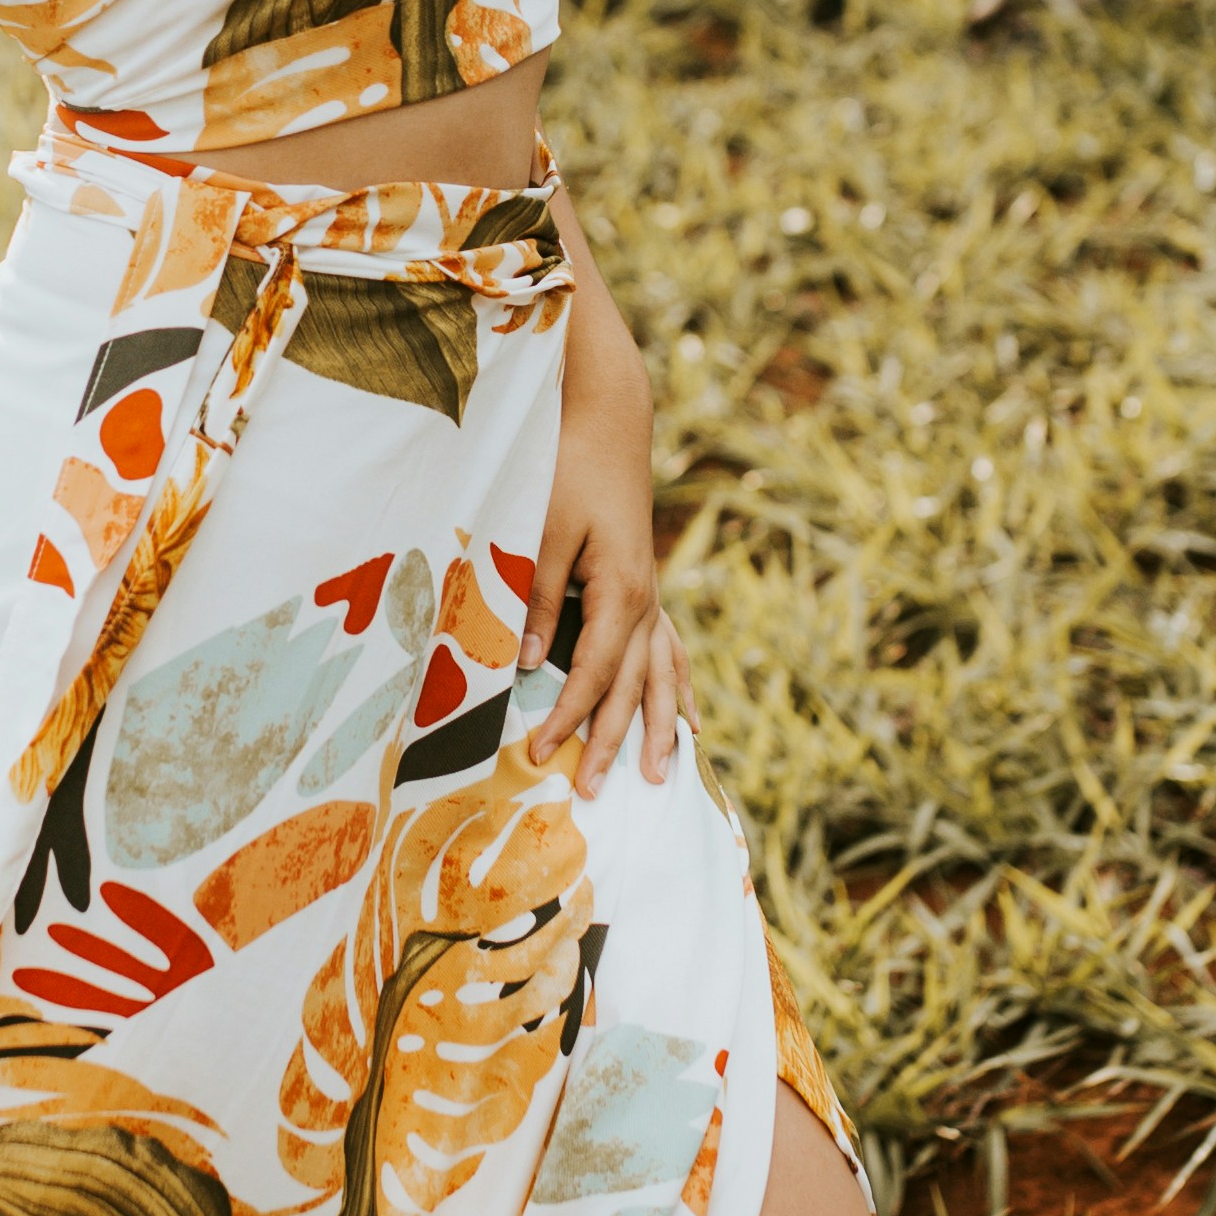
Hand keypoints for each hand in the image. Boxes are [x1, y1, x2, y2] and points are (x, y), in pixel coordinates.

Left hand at [523, 350, 683, 797]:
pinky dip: (679, 692)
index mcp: (621, 591)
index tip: (541, 753)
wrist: (609, 422)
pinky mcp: (648, 590)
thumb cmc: (569, 471)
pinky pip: (671, 654)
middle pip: (633, 688)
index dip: (568, 717)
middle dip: (613, 743)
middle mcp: (646, 602)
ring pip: (664, 677)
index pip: (593, 673)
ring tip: (663, 778)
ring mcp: (654, 597)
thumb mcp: (544, 530)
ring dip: (662, 729)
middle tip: (590, 793)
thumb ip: (537, 598)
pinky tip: (692, 724)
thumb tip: (524, 665)